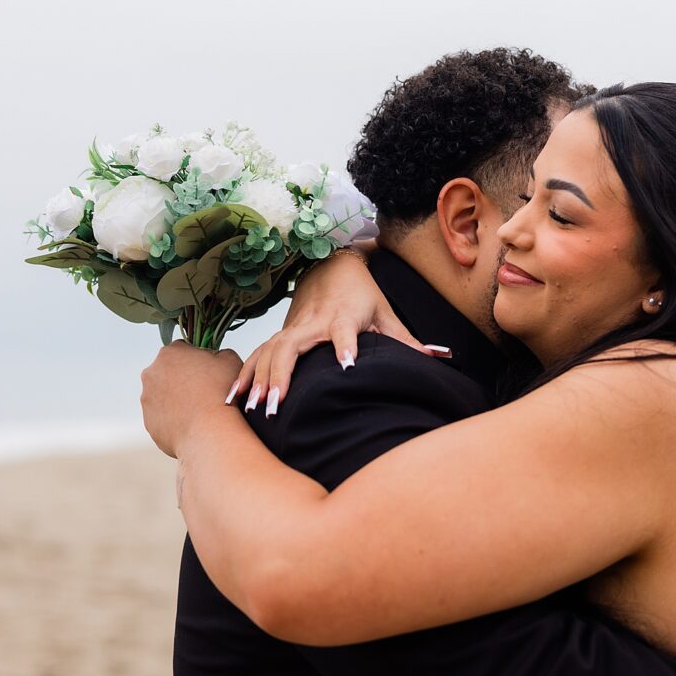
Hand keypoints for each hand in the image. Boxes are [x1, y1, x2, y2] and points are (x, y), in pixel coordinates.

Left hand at [140, 342, 243, 457]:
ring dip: (177, 399)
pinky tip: (193, 423)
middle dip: (183, 379)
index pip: (183, 350)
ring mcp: (147, 399)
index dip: (198, 360)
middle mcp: (152, 374)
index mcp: (169, 353)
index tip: (209, 372)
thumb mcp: (230, 359)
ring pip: (163, 395)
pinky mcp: (149, 422)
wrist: (211, 433)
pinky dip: (175, 419)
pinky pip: (163, 417)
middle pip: (169, 372)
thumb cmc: (222, 394)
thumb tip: (214, 357)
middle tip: (204, 391)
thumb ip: (218, 352)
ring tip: (199, 410)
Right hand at [226, 250, 433, 411]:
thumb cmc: (364, 294)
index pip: (345, 331)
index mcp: (345, 316)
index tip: (347, 365)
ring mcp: (294, 327)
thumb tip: (444, 356)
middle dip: (284, 376)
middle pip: (294, 347)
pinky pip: (258, 355)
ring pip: (270, 352)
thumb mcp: (387, 314)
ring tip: (255, 410)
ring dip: (260, 380)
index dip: (346, 345)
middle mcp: (315, 322)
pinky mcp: (281, 333)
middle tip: (278, 405)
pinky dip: (244, 376)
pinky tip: (231, 400)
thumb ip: (411, 341)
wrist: (331, 266)